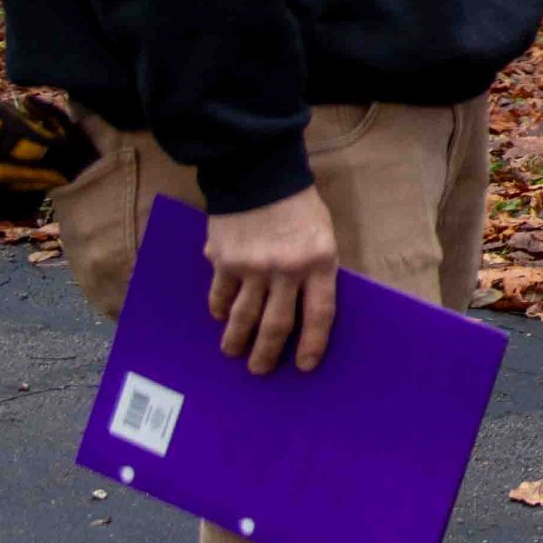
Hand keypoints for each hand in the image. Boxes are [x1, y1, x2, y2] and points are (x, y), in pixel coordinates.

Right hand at [207, 187, 339, 375]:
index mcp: (320, 262)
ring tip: (233, 354)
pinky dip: (220, 310)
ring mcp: (253, 266)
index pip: (320, 314)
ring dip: (237, 340)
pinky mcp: (225, 260)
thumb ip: (314, 269)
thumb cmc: (298, 206)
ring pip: (244, 316)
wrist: (260, 172)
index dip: (313, 344)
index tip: (304, 366)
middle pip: (277, 323)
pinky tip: (220, 318)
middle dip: (268, 352)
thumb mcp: (322, 235)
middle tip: (260, 370)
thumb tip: (303, 307)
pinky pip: (221, 295)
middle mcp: (287, 269)